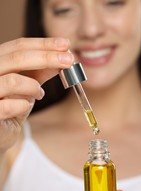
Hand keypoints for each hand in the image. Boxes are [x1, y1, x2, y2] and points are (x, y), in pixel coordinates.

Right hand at [0, 37, 73, 151]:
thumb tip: (64, 56)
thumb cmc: (11, 105)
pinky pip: (9, 106)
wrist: (0, 131)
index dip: (43, 44)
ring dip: (33, 87)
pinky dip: (23, 106)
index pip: (18, 46)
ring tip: (39, 94)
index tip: (65, 45)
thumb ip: (41, 71)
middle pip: (17, 57)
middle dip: (47, 58)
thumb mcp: (27, 85)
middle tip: (69, 60)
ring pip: (13, 81)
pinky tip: (25, 106)